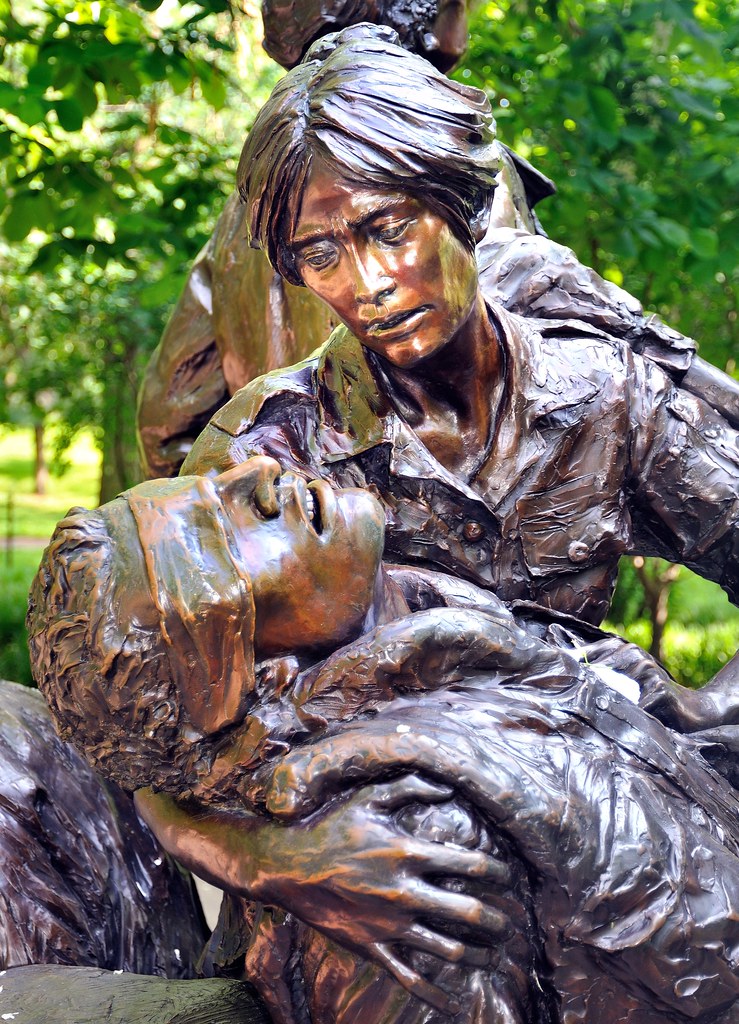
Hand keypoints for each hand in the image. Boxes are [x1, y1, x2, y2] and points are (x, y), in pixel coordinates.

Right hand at [251, 773, 510, 1012]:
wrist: (289, 864)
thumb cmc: (331, 825)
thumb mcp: (370, 797)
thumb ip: (411, 787)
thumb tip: (447, 789)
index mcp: (409, 853)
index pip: (470, 865)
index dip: (497, 871)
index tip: (509, 877)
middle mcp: (405, 891)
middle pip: (468, 912)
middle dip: (497, 921)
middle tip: (510, 924)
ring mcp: (389, 923)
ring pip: (447, 948)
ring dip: (477, 955)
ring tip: (492, 956)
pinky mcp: (372, 946)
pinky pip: (409, 977)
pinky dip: (434, 994)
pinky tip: (453, 1003)